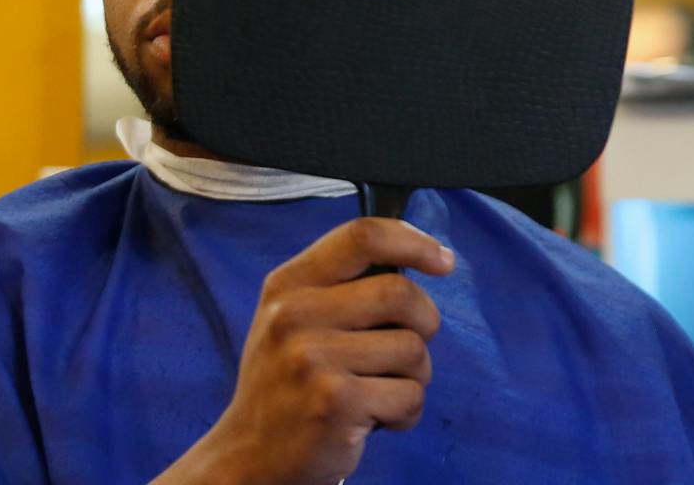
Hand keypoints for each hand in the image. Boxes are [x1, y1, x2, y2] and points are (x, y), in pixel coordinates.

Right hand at [154, 216, 454, 484]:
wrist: (250, 457)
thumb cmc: (290, 382)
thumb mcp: (294, 318)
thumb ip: (343, 283)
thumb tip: (420, 256)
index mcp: (288, 284)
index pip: (363, 236)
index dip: (414, 242)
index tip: (443, 260)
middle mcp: (294, 316)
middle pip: (401, 293)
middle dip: (424, 322)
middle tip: (407, 348)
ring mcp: (312, 359)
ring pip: (413, 348)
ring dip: (414, 376)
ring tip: (380, 391)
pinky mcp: (335, 402)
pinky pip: (410, 395)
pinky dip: (406, 412)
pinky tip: (376, 419)